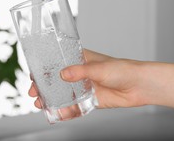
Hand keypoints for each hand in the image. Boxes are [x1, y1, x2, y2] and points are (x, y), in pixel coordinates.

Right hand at [28, 49, 146, 108]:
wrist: (139, 86)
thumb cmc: (122, 69)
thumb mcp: (98, 68)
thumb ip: (79, 72)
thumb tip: (63, 74)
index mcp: (80, 59)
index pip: (57, 62)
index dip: (44, 69)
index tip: (34, 75)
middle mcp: (80, 73)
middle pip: (57, 80)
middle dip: (44, 86)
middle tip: (34, 93)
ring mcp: (84, 88)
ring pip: (64, 94)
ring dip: (52, 99)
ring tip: (41, 104)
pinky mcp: (91, 101)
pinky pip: (75, 107)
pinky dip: (66, 111)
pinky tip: (58, 114)